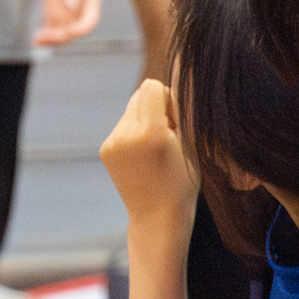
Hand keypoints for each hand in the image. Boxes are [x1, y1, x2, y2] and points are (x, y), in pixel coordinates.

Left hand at [34, 0, 101, 47]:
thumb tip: (71, 5)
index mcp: (91, 6)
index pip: (87, 24)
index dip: (79, 30)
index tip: (68, 31)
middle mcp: (80, 13)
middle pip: (72, 33)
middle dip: (60, 37)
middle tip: (45, 37)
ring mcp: (66, 15)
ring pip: (60, 34)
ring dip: (49, 40)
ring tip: (36, 41)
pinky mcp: (54, 13)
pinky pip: (50, 28)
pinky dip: (43, 35)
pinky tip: (34, 40)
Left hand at [99, 79, 198, 233]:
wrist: (157, 216)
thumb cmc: (183, 180)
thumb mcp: (193, 143)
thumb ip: (182, 111)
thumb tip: (176, 82)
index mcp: (151, 132)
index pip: (152, 86)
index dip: (168, 99)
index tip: (176, 121)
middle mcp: (126, 134)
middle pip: (139, 94)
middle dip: (155, 107)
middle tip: (168, 134)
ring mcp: (112, 142)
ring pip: (131, 109)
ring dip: (144, 120)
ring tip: (155, 148)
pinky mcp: (105, 149)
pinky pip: (123, 125)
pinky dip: (134, 133)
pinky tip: (143, 156)